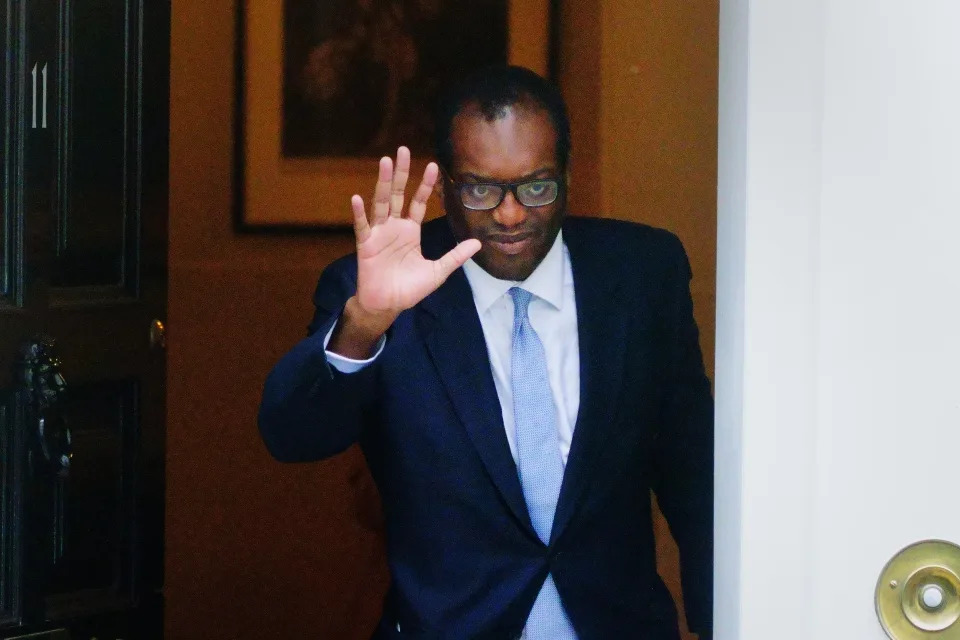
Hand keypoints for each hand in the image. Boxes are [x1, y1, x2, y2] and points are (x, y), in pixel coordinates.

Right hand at [351, 146, 479, 318]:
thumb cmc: (409, 289)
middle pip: (397, 194)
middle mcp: (394, 228)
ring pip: (381, 203)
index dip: (425, 185)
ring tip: (384, 163)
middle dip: (400, 173)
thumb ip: (455, 256)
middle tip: (402, 150)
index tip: (433, 165)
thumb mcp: (438, 272)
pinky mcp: (365, 245)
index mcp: (410, 231)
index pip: (419, 202)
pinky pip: (362, 226)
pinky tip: (358, 198)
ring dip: (382, 183)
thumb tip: (478, 243)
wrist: (388, 306)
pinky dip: (359, 213)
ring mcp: (379, 234)